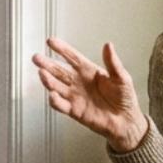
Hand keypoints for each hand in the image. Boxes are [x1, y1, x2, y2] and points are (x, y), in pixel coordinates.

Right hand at [32, 38, 149, 151]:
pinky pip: (61, 105)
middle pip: (59, 70)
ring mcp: (75, 96)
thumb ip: (113, 63)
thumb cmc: (124, 98)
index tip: (50, 42)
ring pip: (56, 86)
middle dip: (47, 64)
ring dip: (48, 80)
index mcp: (88, 71)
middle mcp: (78, 82)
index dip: (61, 49)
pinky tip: (52, 94)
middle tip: (37, 58)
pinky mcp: (74, 111)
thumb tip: (108, 45)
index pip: (72, 57)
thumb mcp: (122, 77)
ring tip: (42, 73)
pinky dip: (55, 101)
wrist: (126, 121)